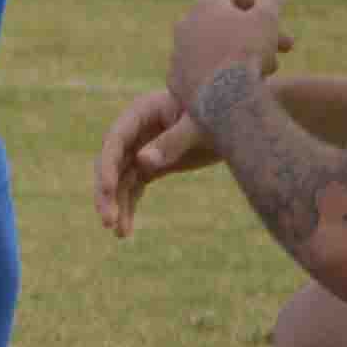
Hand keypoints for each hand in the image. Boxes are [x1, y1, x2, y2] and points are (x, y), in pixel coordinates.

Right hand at [91, 88, 213, 238]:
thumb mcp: (200, 127)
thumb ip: (173, 142)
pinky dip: (129, 206)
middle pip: (112, 163)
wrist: (238, 123)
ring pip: (120, 179)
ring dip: (117, 205)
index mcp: (142, 112)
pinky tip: (127, 230)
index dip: (108, 164)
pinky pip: (134, 187)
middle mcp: (136, 131)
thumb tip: (142, 161)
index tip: (108, 190)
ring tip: (120, 234)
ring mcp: (142, 149)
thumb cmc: (220, 115)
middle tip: (108, 221)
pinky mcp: (153, 165)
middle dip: (107, 192)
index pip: (115, 140)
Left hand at [169, 0, 295, 114]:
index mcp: (205, 3)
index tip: (275, 13)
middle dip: (259, 32)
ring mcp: (178, 52)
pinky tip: (243, 86)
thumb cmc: (247, 52)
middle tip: (287, 46)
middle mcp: (185, 23)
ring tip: (270, 70)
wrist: (221, 98)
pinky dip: (224, 75)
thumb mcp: (266, 19)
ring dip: (245, 54)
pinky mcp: (176, 78)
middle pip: (227, 22)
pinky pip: (205, 72)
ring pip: (219, 48)